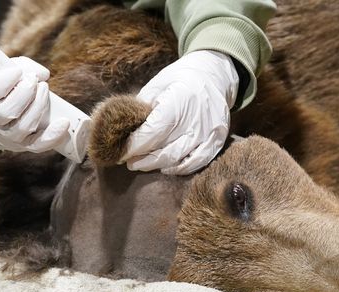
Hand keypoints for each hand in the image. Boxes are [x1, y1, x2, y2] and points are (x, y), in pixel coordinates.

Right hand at [0, 57, 69, 152]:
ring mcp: (8, 136)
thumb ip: (20, 66)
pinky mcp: (24, 144)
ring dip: (38, 105)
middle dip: (24, 93)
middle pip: (6, 112)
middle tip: (32, 79)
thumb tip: (42, 73)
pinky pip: (38, 144)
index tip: (15, 71)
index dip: (0, 84)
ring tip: (43, 88)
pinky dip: (53, 135)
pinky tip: (63, 123)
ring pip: (24, 126)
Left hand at [121, 50, 238, 174]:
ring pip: (179, 160)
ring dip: (157, 165)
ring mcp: (209, 132)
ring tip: (143, 163)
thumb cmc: (180, 79)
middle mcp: (196, 119)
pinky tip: (166, 166)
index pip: (153, 132)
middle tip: (128, 162)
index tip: (120, 151)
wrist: (214, 75)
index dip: (134, 146)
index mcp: (179, 101)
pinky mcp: (217, 141)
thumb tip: (122, 131)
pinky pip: (196, 163)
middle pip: (165, 151)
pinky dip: (179, 168)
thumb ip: (141, 108)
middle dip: (143, 159)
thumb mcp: (157, 85)